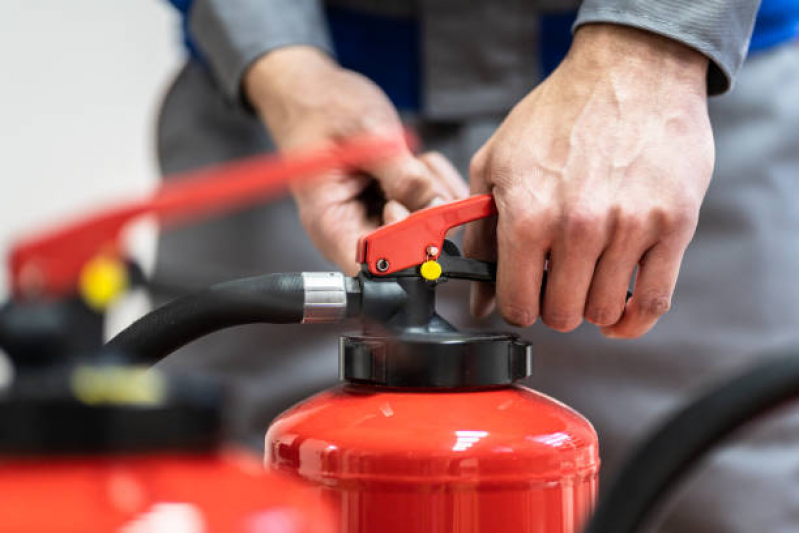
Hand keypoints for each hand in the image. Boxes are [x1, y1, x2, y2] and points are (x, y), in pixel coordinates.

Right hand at [245, 46, 467, 273]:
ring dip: (433, 191)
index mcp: (331, 223)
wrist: (315, 90)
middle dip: (426, 213)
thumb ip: (402, 174)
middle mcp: (353, 228)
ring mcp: (375, 218)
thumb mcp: (366, 135)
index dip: (406, 251)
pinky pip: (431, 206)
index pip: (373, 267)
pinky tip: (414, 159)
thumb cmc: (322, 108)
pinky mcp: (394, 203)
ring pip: (427, 227)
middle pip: (406, 251)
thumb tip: (435, 207)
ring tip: (410, 158)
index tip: (421, 214)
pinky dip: (434, 181)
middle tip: (417, 171)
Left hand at [465, 24, 712, 337]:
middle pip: (561, 315)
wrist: (630, 70)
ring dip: (592, 306)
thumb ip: (480, 234)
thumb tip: (477, 300)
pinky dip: (635, 319)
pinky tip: (622, 312)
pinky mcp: (673, 225)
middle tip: (556, 281)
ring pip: (605, 312)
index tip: (523, 295)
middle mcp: (578, 227)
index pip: (516, 303)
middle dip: (553, 306)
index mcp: (528, 214)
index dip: (516, 306)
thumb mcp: (495, 164)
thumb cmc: (557, 115)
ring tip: (588, 277)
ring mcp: (630, 228)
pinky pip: (654, 301)